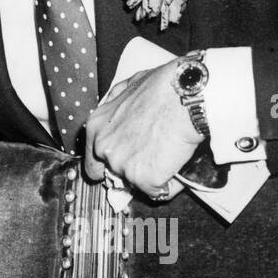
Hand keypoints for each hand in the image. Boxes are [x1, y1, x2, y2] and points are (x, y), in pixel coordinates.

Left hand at [84, 62, 201, 199]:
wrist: (185, 97)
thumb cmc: (163, 88)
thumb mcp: (128, 86)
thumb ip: (115, 103)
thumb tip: (117, 111)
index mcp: (96, 127)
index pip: (92, 162)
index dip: (109, 165)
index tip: (123, 164)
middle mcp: (104, 149)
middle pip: (113, 175)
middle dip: (131, 170)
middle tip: (151, 158)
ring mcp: (122, 166)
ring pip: (136, 182)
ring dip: (152, 174)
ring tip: (168, 153)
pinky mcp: (144, 179)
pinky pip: (158, 191)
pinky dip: (169, 183)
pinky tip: (177, 163)